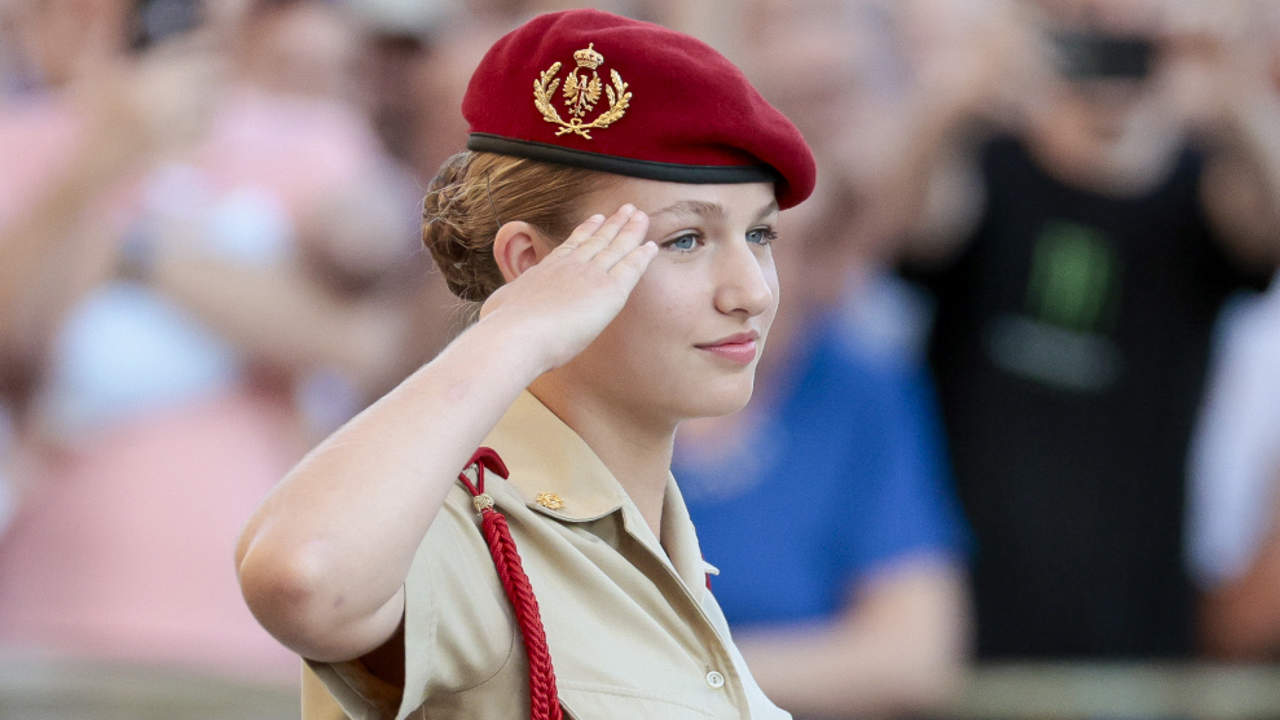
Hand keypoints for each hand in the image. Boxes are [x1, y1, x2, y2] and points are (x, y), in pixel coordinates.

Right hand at [478, 204, 655, 372]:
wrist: (515, 334)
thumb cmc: (502, 327)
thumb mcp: (500, 305)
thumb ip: (508, 301)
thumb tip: (501, 304)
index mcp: (545, 270)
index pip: (571, 246)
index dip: (586, 231)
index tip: (597, 218)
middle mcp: (569, 266)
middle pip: (597, 239)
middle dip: (613, 224)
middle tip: (626, 209)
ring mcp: (590, 275)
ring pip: (616, 247)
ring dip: (630, 230)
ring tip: (641, 216)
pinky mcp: (609, 290)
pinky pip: (631, 268)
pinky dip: (642, 256)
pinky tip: (651, 246)